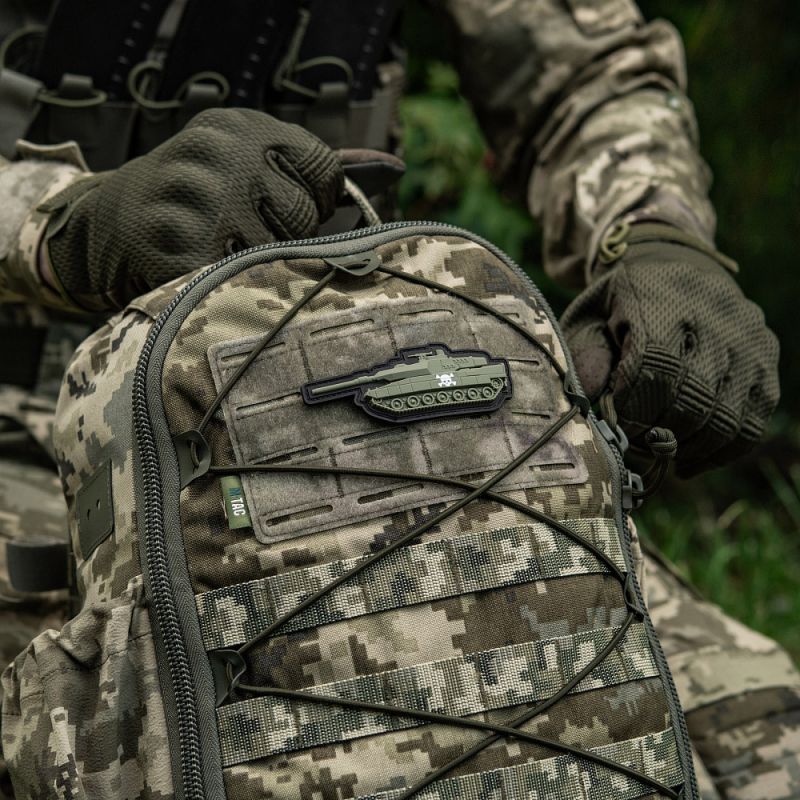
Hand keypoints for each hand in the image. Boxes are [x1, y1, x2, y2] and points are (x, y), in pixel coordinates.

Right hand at [42, 108, 342, 309]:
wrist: (107, 224)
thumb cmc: (198, 200)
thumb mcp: (247, 163)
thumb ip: (313, 168)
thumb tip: (391, 168)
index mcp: (242, 128)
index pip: (325, 171)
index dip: (317, 204)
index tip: (285, 213)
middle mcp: (219, 154)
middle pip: (304, 217)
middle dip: (286, 240)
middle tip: (243, 237)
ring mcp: (195, 199)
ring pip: (275, 255)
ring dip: (256, 270)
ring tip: (222, 254)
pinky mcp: (175, 246)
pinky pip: (235, 283)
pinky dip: (226, 290)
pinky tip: (204, 273)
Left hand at [561, 224, 778, 474]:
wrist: (674, 264)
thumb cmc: (620, 303)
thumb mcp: (590, 317)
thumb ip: (586, 356)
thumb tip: (591, 400)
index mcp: (660, 300)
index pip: (654, 367)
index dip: (633, 407)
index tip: (615, 421)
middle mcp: (714, 316)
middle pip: (693, 396)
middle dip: (659, 431)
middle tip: (636, 443)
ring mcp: (747, 339)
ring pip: (727, 416)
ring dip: (689, 448)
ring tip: (662, 453)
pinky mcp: (766, 359)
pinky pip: (754, 420)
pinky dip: (723, 450)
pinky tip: (692, 460)